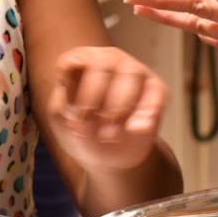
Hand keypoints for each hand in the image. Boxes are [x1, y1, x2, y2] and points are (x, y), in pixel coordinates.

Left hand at [46, 45, 166, 171]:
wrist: (110, 157)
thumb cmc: (83, 131)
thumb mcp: (62, 119)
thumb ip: (60, 97)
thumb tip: (72, 70)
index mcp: (79, 62)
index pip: (74, 62)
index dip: (77, 94)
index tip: (78, 121)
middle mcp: (107, 59)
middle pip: (103, 65)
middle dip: (96, 101)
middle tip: (94, 131)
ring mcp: (133, 70)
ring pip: (131, 74)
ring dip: (120, 108)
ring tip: (111, 136)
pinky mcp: (155, 88)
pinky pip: (156, 92)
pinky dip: (148, 111)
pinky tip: (137, 130)